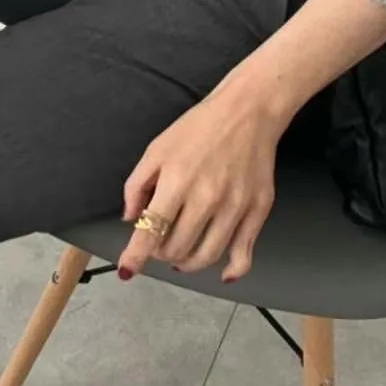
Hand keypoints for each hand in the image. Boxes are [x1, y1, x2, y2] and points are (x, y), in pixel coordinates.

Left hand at [119, 81, 286, 282]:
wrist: (247, 111)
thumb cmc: (198, 128)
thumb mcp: (157, 149)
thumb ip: (137, 185)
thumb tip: (131, 219)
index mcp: (177, 182)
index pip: (151, 231)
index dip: (135, 256)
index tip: (126, 270)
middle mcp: (206, 198)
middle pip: (177, 248)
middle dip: (161, 253)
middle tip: (159, 244)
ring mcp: (235, 207)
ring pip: (207, 256)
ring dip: (188, 262)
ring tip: (181, 255)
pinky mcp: (258, 210)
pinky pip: (244, 253)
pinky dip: (232, 270)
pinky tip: (223, 274)